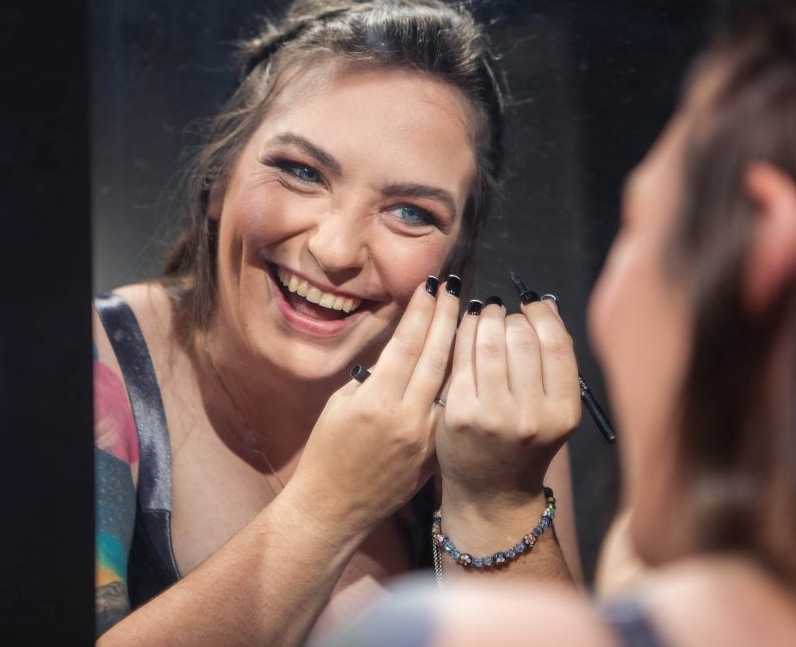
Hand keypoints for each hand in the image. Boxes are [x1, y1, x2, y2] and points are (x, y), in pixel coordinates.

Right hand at [289, 276, 460, 533]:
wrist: (334, 508)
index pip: (406, 344)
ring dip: (460, 347)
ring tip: (468, 317)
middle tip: (455, 290)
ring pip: (451, 382)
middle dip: (446, 319)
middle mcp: (405, 417)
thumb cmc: (326, 452)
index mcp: (375, 401)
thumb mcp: (339, 405)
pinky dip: (459, 382)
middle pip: (434, 357)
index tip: (431, 287)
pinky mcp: (435, 454)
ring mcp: (425, 438)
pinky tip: (468, 360)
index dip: (421, 312)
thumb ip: (373, 376)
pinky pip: (450, 409)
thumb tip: (403, 348)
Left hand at [436, 296, 580, 508]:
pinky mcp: (460, 415)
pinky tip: (466, 328)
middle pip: (522, 337)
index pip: (556, 343)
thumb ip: (554, 360)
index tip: (531, 307)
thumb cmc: (523, 444)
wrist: (491, 494)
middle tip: (504, 315)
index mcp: (563, 412)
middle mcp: (532, 416)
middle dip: (511, 316)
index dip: (541, 315)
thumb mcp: (553, 410)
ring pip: (489, 342)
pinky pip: (461, 358)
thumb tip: (546, 303)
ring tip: (485, 314)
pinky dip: (463, 333)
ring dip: (485, 317)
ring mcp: (494, 417)